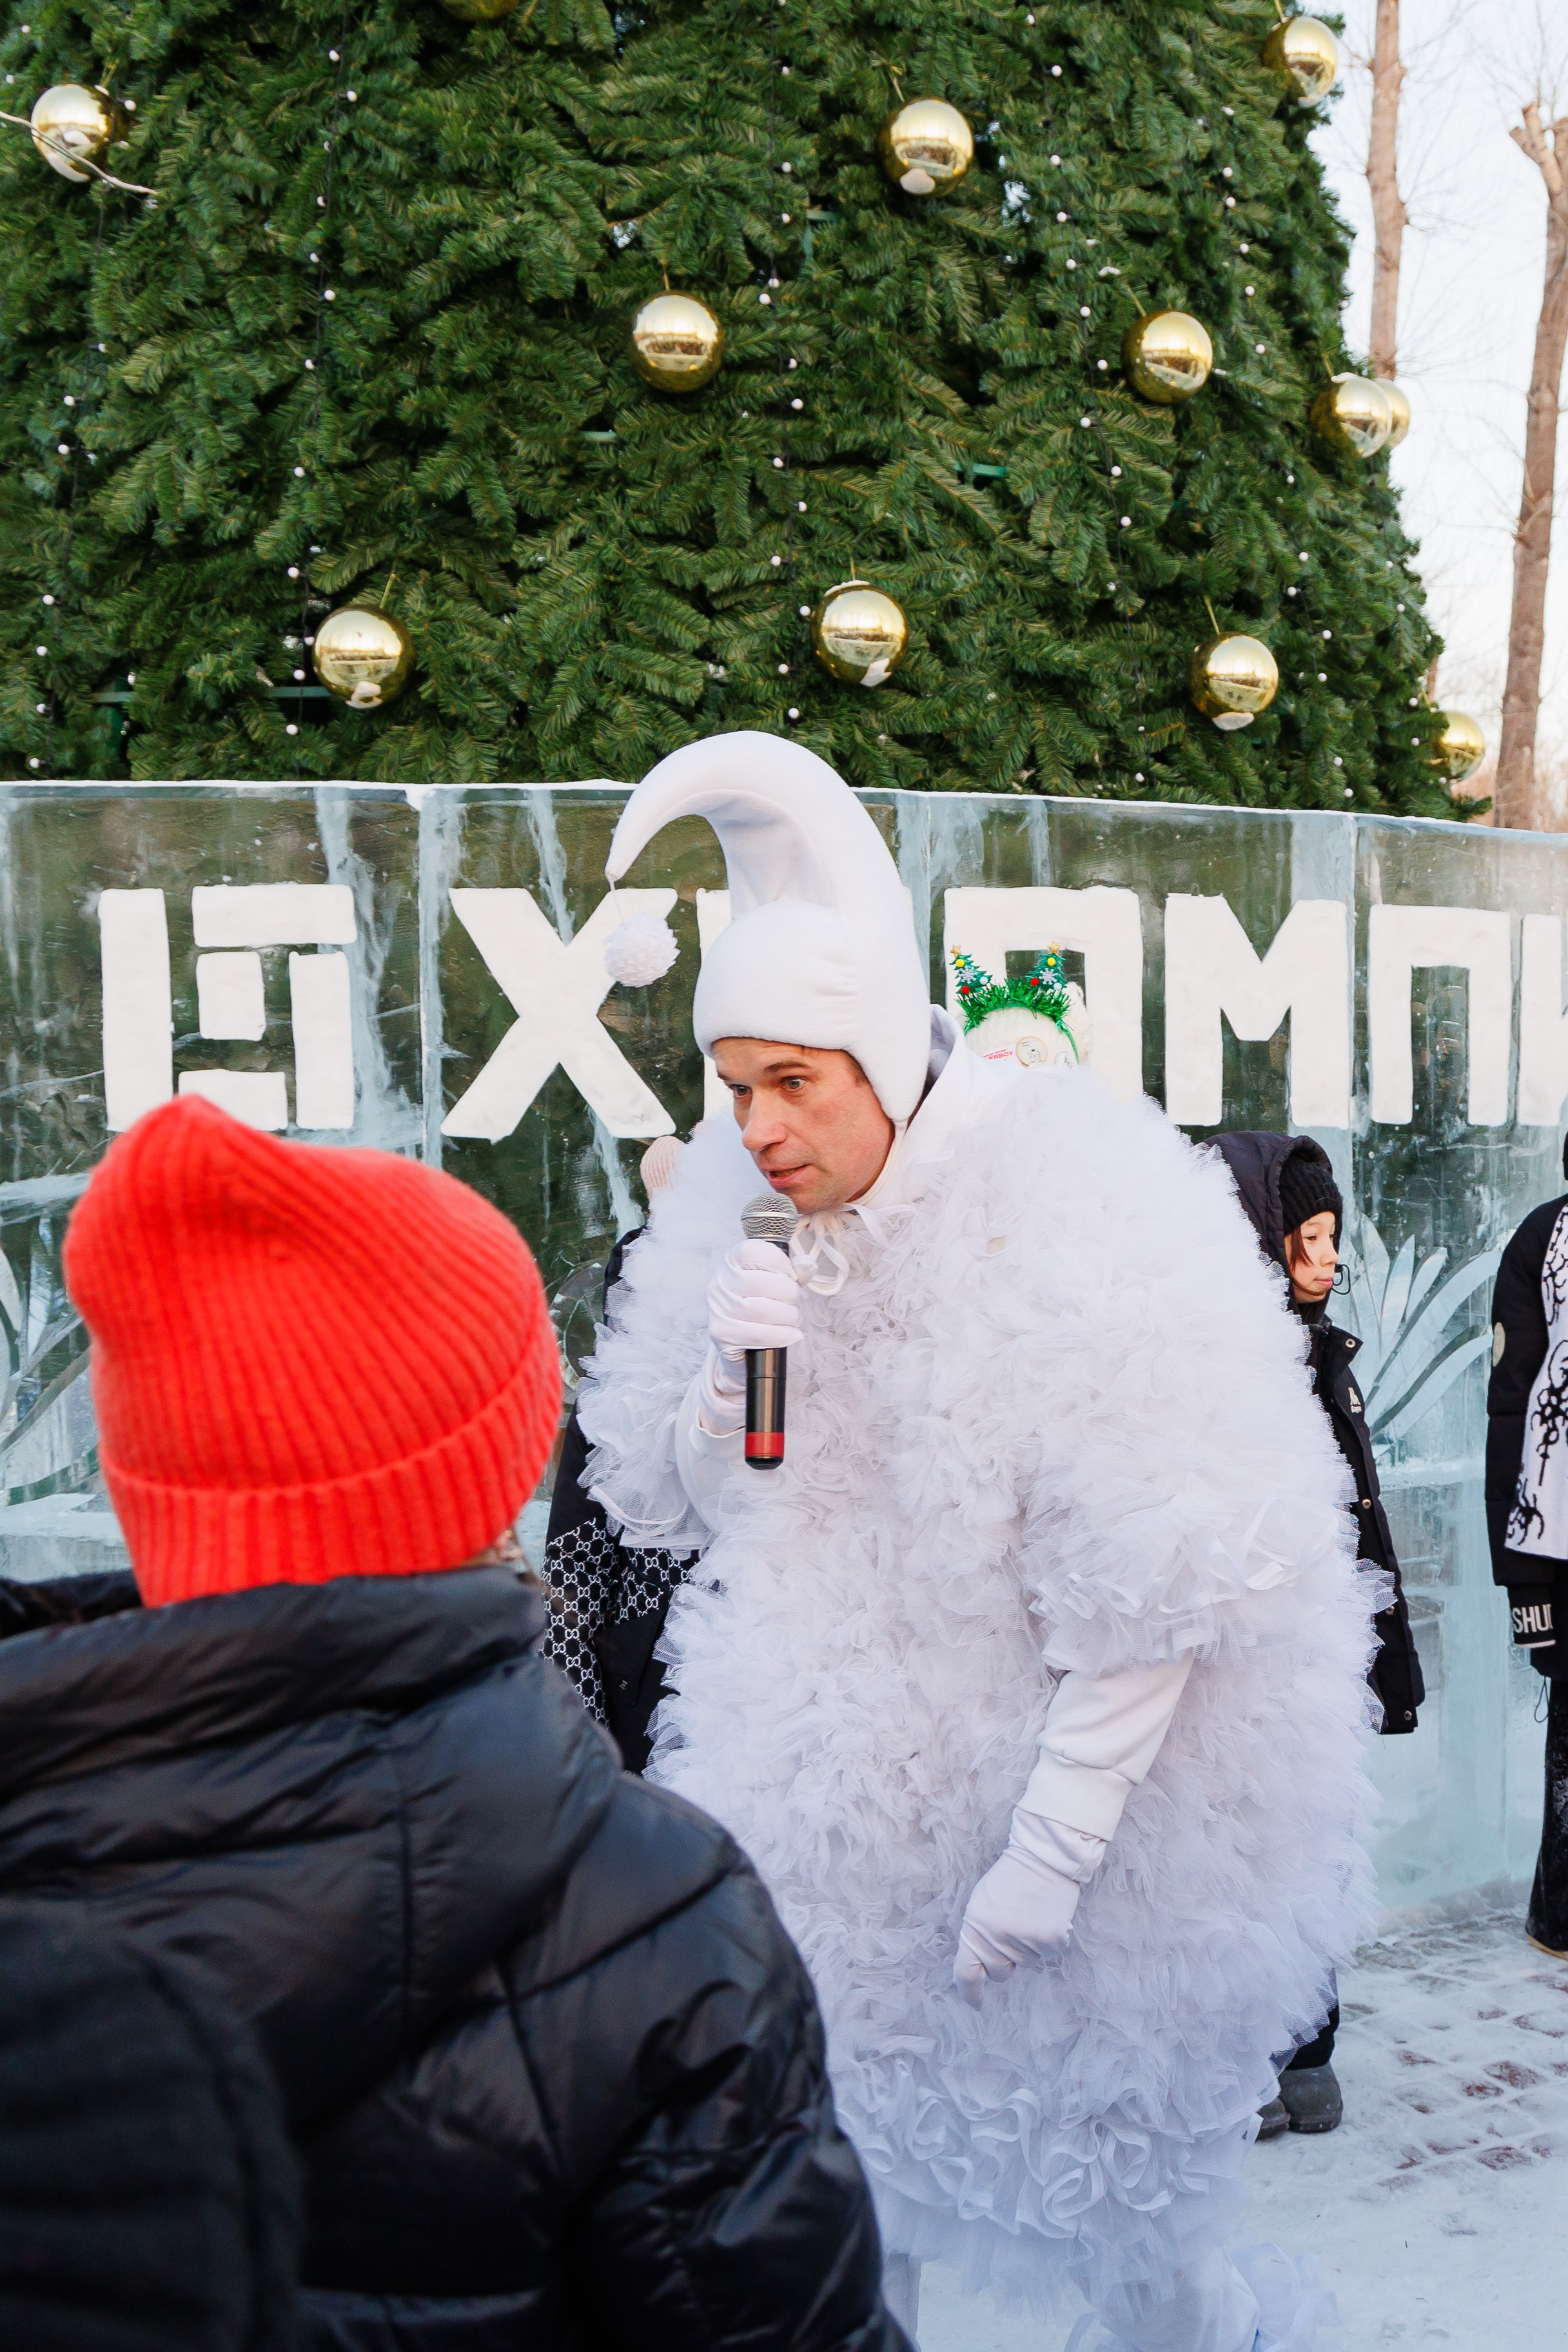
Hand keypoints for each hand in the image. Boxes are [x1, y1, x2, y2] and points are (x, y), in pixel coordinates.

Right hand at [706, 1240, 802, 1361]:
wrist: (740, 1338)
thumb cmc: (759, 1304)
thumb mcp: (777, 1282)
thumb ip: (793, 1272)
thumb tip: (807, 1265)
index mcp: (731, 1263)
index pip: (751, 1251)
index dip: (779, 1262)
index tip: (792, 1275)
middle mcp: (719, 1284)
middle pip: (760, 1282)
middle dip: (789, 1293)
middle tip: (797, 1300)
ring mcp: (718, 1309)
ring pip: (760, 1309)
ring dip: (788, 1316)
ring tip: (794, 1319)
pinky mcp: (721, 1334)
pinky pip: (758, 1335)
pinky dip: (782, 1335)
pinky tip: (791, 1334)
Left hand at [954, 1843, 1087, 2007]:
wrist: (1043, 1859)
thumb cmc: (1008, 1880)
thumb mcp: (980, 1905)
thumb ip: (978, 1936)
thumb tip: (981, 1967)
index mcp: (975, 1929)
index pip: (967, 1973)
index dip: (970, 1993)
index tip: (976, 2003)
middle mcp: (999, 1940)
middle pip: (1000, 1973)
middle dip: (1003, 1961)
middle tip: (1010, 1931)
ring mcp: (1027, 1943)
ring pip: (1025, 1963)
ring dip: (1025, 1947)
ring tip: (1028, 1915)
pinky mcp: (1052, 1942)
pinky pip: (1046, 1955)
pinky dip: (1045, 1941)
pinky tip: (1044, 1916)